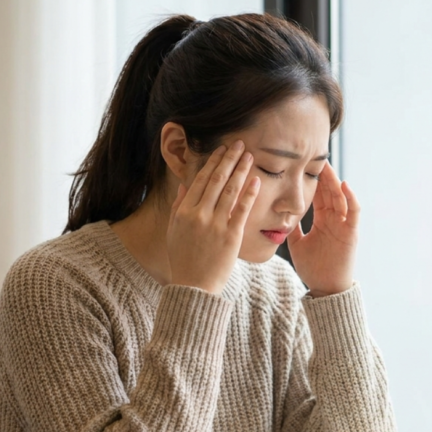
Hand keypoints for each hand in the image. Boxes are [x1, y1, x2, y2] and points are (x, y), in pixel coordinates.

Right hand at [167, 141, 259, 294]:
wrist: (194, 287)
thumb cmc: (183, 260)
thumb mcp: (174, 232)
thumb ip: (178, 207)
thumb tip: (184, 186)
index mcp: (183, 212)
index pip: (199, 180)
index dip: (212, 163)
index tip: (221, 149)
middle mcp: (198, 215)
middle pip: (216, 180)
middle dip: (228, 159)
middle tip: (238, 143)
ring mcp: (215, 225)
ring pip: (230, 191)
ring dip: (240, 170)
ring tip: (249, 156)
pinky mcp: (231, 236)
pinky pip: (242, 210)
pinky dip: (250, 193)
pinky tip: (257, 180)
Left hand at [287, 161, 357, 296]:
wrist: (326, 288)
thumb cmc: (313, 268)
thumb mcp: (297, 244)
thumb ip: (291, 228)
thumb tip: (277, 214)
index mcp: (322, 220)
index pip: (318, 194)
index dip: (311, 179)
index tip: (301, 163)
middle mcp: (335, 219)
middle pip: (329, 191)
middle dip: (322, 174)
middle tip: (313, 155)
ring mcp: (344, 224)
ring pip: (340, 197)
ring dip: (334, 181)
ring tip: (326, 165)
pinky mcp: (352, 232)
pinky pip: (354, 211)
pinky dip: (351, 197)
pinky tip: (343, 185)